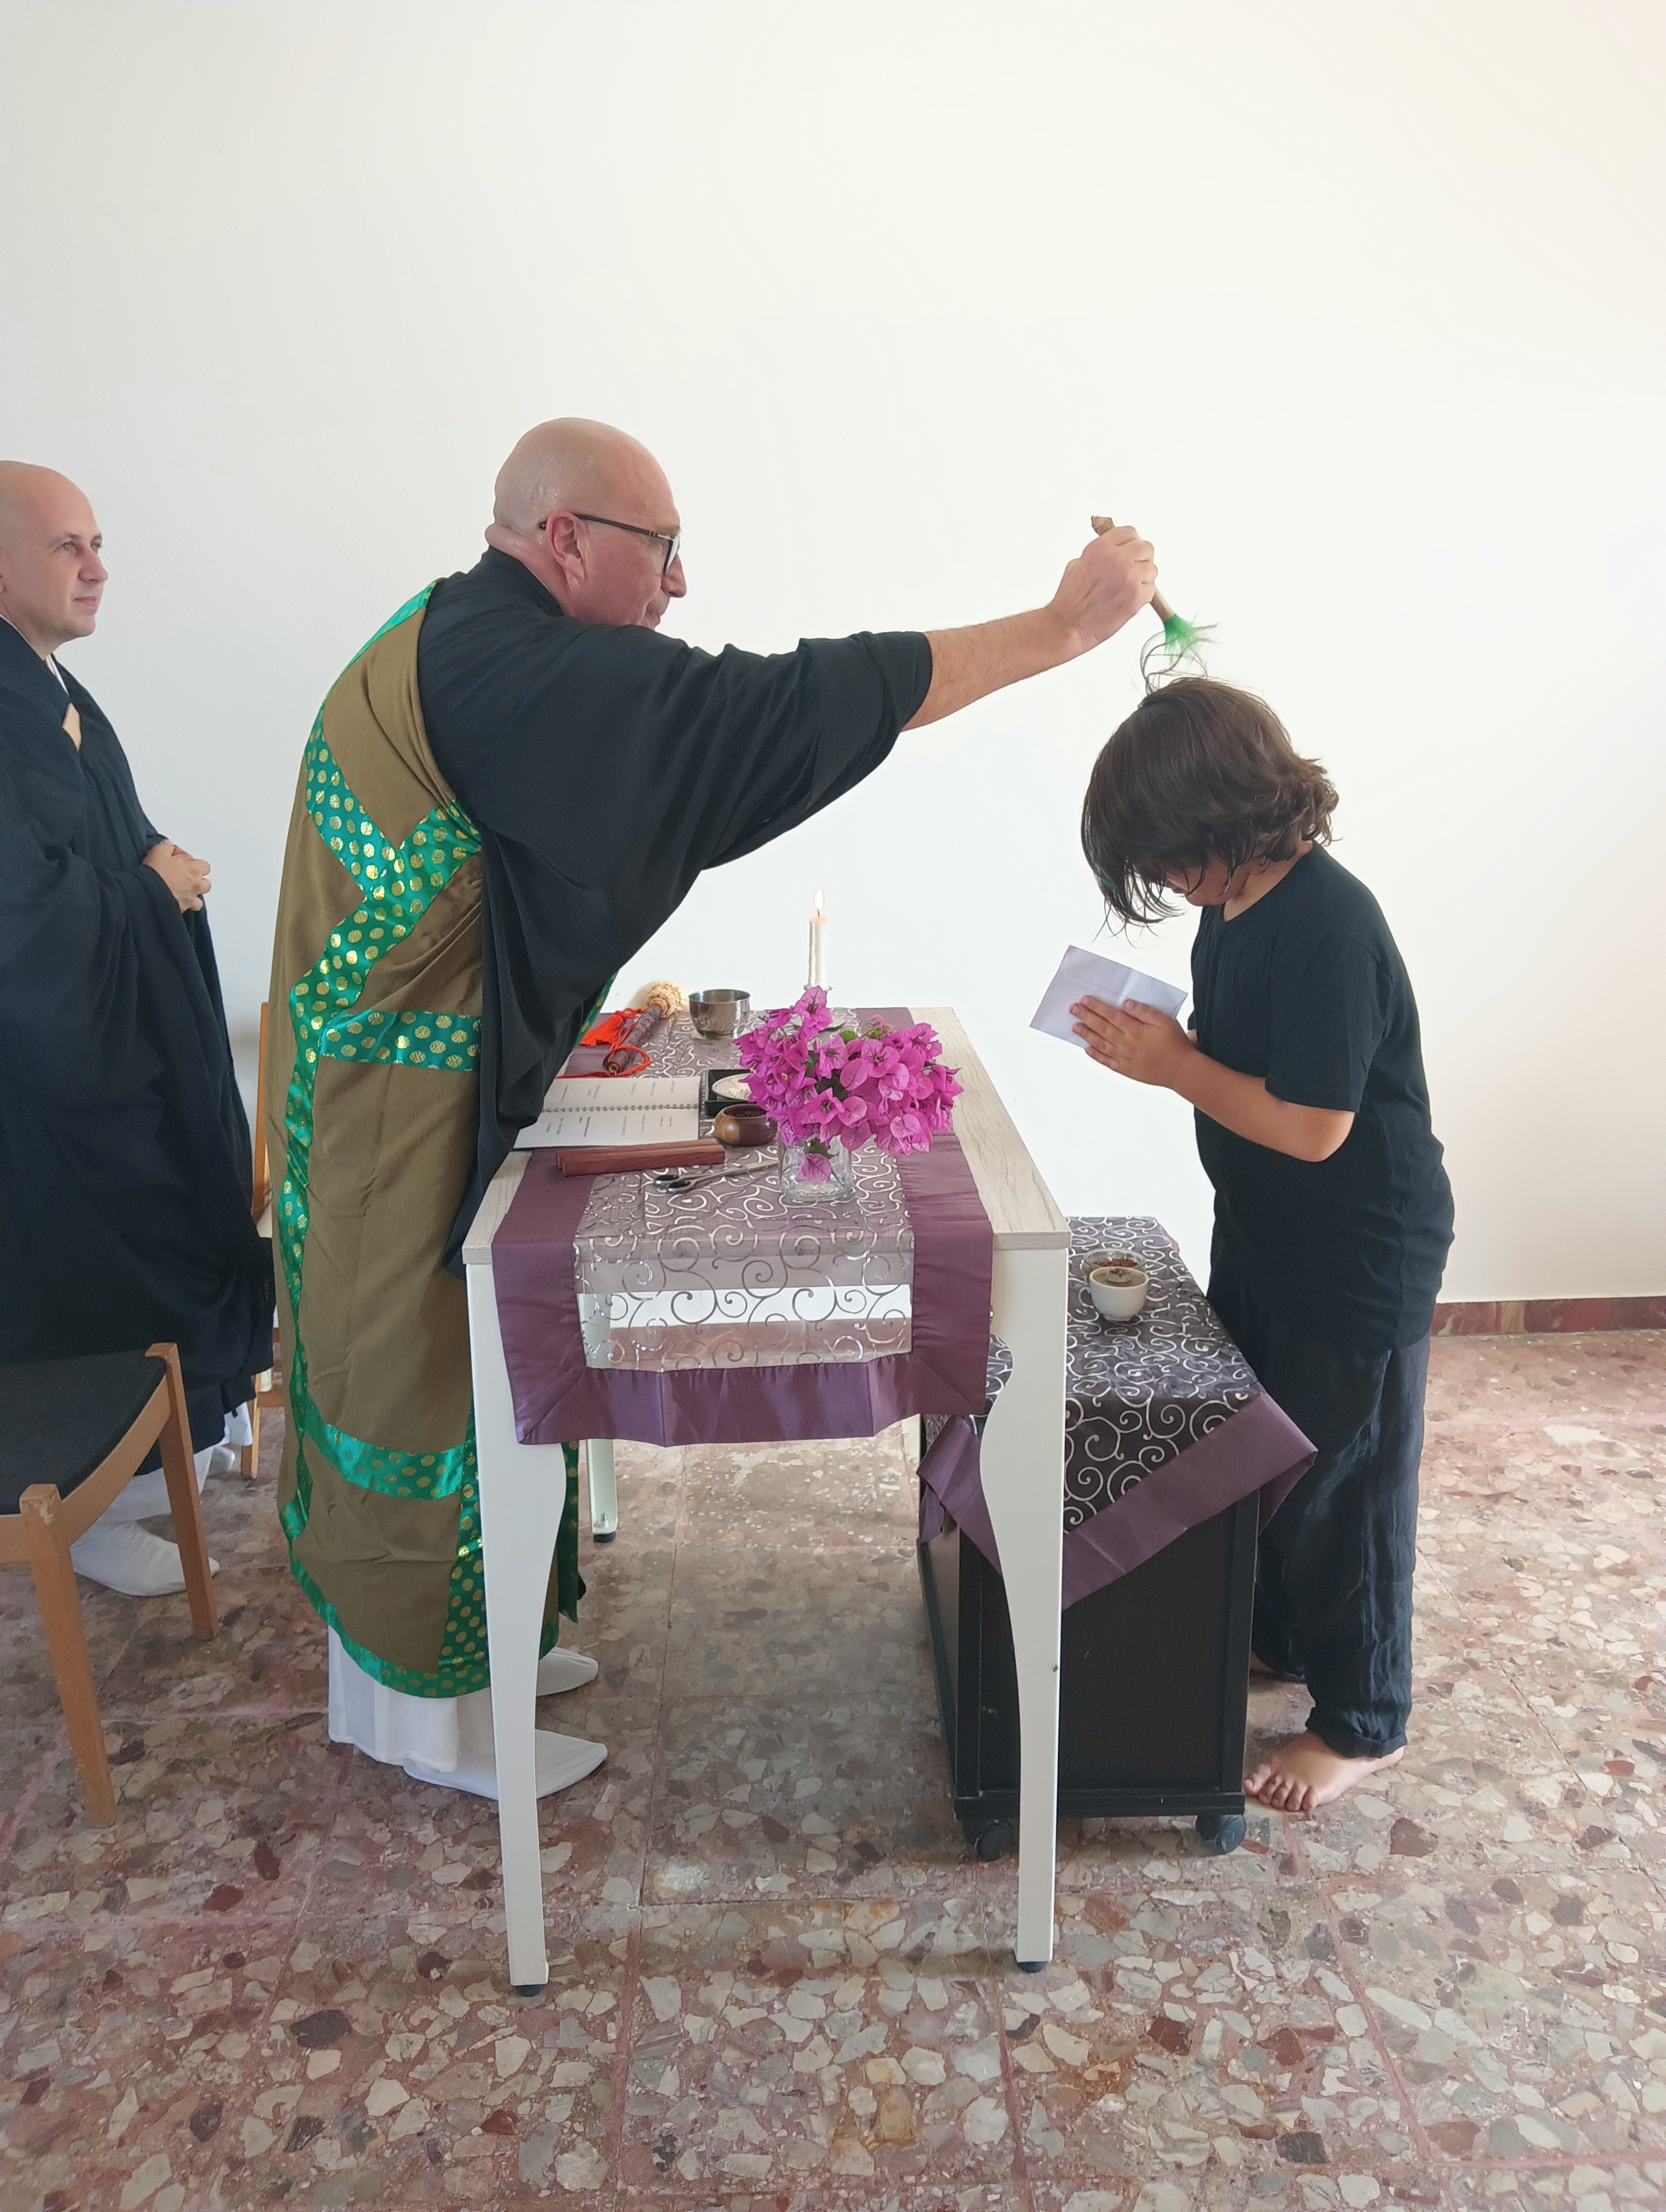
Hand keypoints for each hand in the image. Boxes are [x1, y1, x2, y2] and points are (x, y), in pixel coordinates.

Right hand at [144, 841, 210, 912]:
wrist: (148, 893)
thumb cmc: (155, 873)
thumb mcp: (158, 852)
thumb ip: (166, 847)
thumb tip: (168, 845)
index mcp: (193, 869)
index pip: (203, 864)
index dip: (192, 862)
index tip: (178, 861)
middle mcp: (195, 885)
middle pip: (206, 882)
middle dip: (197, 879)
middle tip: (183, 876)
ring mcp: (190, 899)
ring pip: (200, 898)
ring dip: (194, 894)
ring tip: (182, 891)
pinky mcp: (183, 909)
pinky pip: (190, 909)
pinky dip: (186, 906)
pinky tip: (178, 902)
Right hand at [1048, 522, 1155, 653]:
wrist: (1069, 625)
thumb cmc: (1070, 601)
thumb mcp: (1079, 564)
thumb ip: (1101, 554)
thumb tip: (1115, 551)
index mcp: (1101, 548)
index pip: (1129, 533)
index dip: (1131, 542)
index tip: (1131, 548)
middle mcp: (1117, 559)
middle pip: (1146, 548)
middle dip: (1141, 558)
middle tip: (1134, 569)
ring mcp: (1129, 577)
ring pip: (1152, 569)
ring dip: (1143, 578)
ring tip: (1128, 588)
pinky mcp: (1137, 596)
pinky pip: (1151, 590)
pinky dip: (1143, 595)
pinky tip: (1128, 599)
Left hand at [1071, 995, 1193, 1087]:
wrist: (1181, 1070)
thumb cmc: (1175, 1045)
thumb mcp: (1164, 1021)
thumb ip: (1144, 1012)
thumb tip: (1126, 1004)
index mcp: (1136, 1031)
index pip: (1111, 1016)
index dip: (1097, 1007)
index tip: (1085, 1000)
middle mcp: (1127, 1045)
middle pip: (1102, 1028)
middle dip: (1086, 1017)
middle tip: (1073, 1009)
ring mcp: (1124, 1058)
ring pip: (1100, 1044)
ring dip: (1086, 1035)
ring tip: (1075, 1027)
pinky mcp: (1125, 1069)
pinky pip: (1106, 1061)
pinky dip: (1095, 1055)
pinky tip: (1087, 1049)